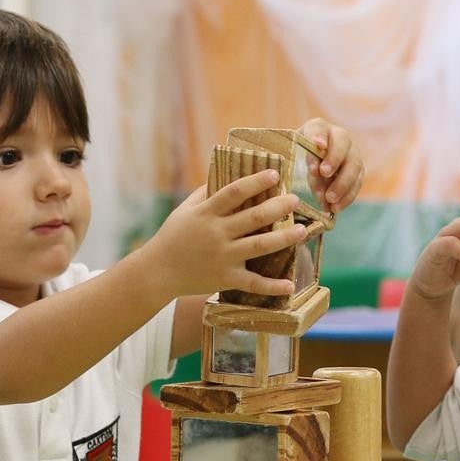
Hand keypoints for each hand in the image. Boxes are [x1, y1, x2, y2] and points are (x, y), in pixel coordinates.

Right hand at [144, 169, 307, 297]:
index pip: (234, 193)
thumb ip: (205, 194)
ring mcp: (222, 257)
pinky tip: (289, 286)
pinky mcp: (225, 279)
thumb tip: (225, 173)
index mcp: (207, 213)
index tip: (275, 174)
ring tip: (302, 231)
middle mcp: (216, 234)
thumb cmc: (173, 237)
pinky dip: (272, 287)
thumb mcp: (185, 210)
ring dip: (283, 239)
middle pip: (252, 218)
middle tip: (295, 200)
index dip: (255, 182)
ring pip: (258, 246)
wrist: (157, 272)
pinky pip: (252, 283)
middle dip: (277, 207)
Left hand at [299, 118, 363, 213]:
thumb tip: (315, 170)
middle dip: (334, 160)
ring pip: (354, 166)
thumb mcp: (295, 155)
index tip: (318, 145)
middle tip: (324, 174)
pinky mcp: (358, 171)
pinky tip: (336, 207)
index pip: (319, 129)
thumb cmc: (301, 157)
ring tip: (330, 200)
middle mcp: (339, 137)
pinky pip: (357, 183)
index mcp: (319, 128)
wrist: (314, 163)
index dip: (319, 136)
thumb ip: (306, 160)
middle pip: (342, 145)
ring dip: (342, 184)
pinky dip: (347, 197)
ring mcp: (352, 153)